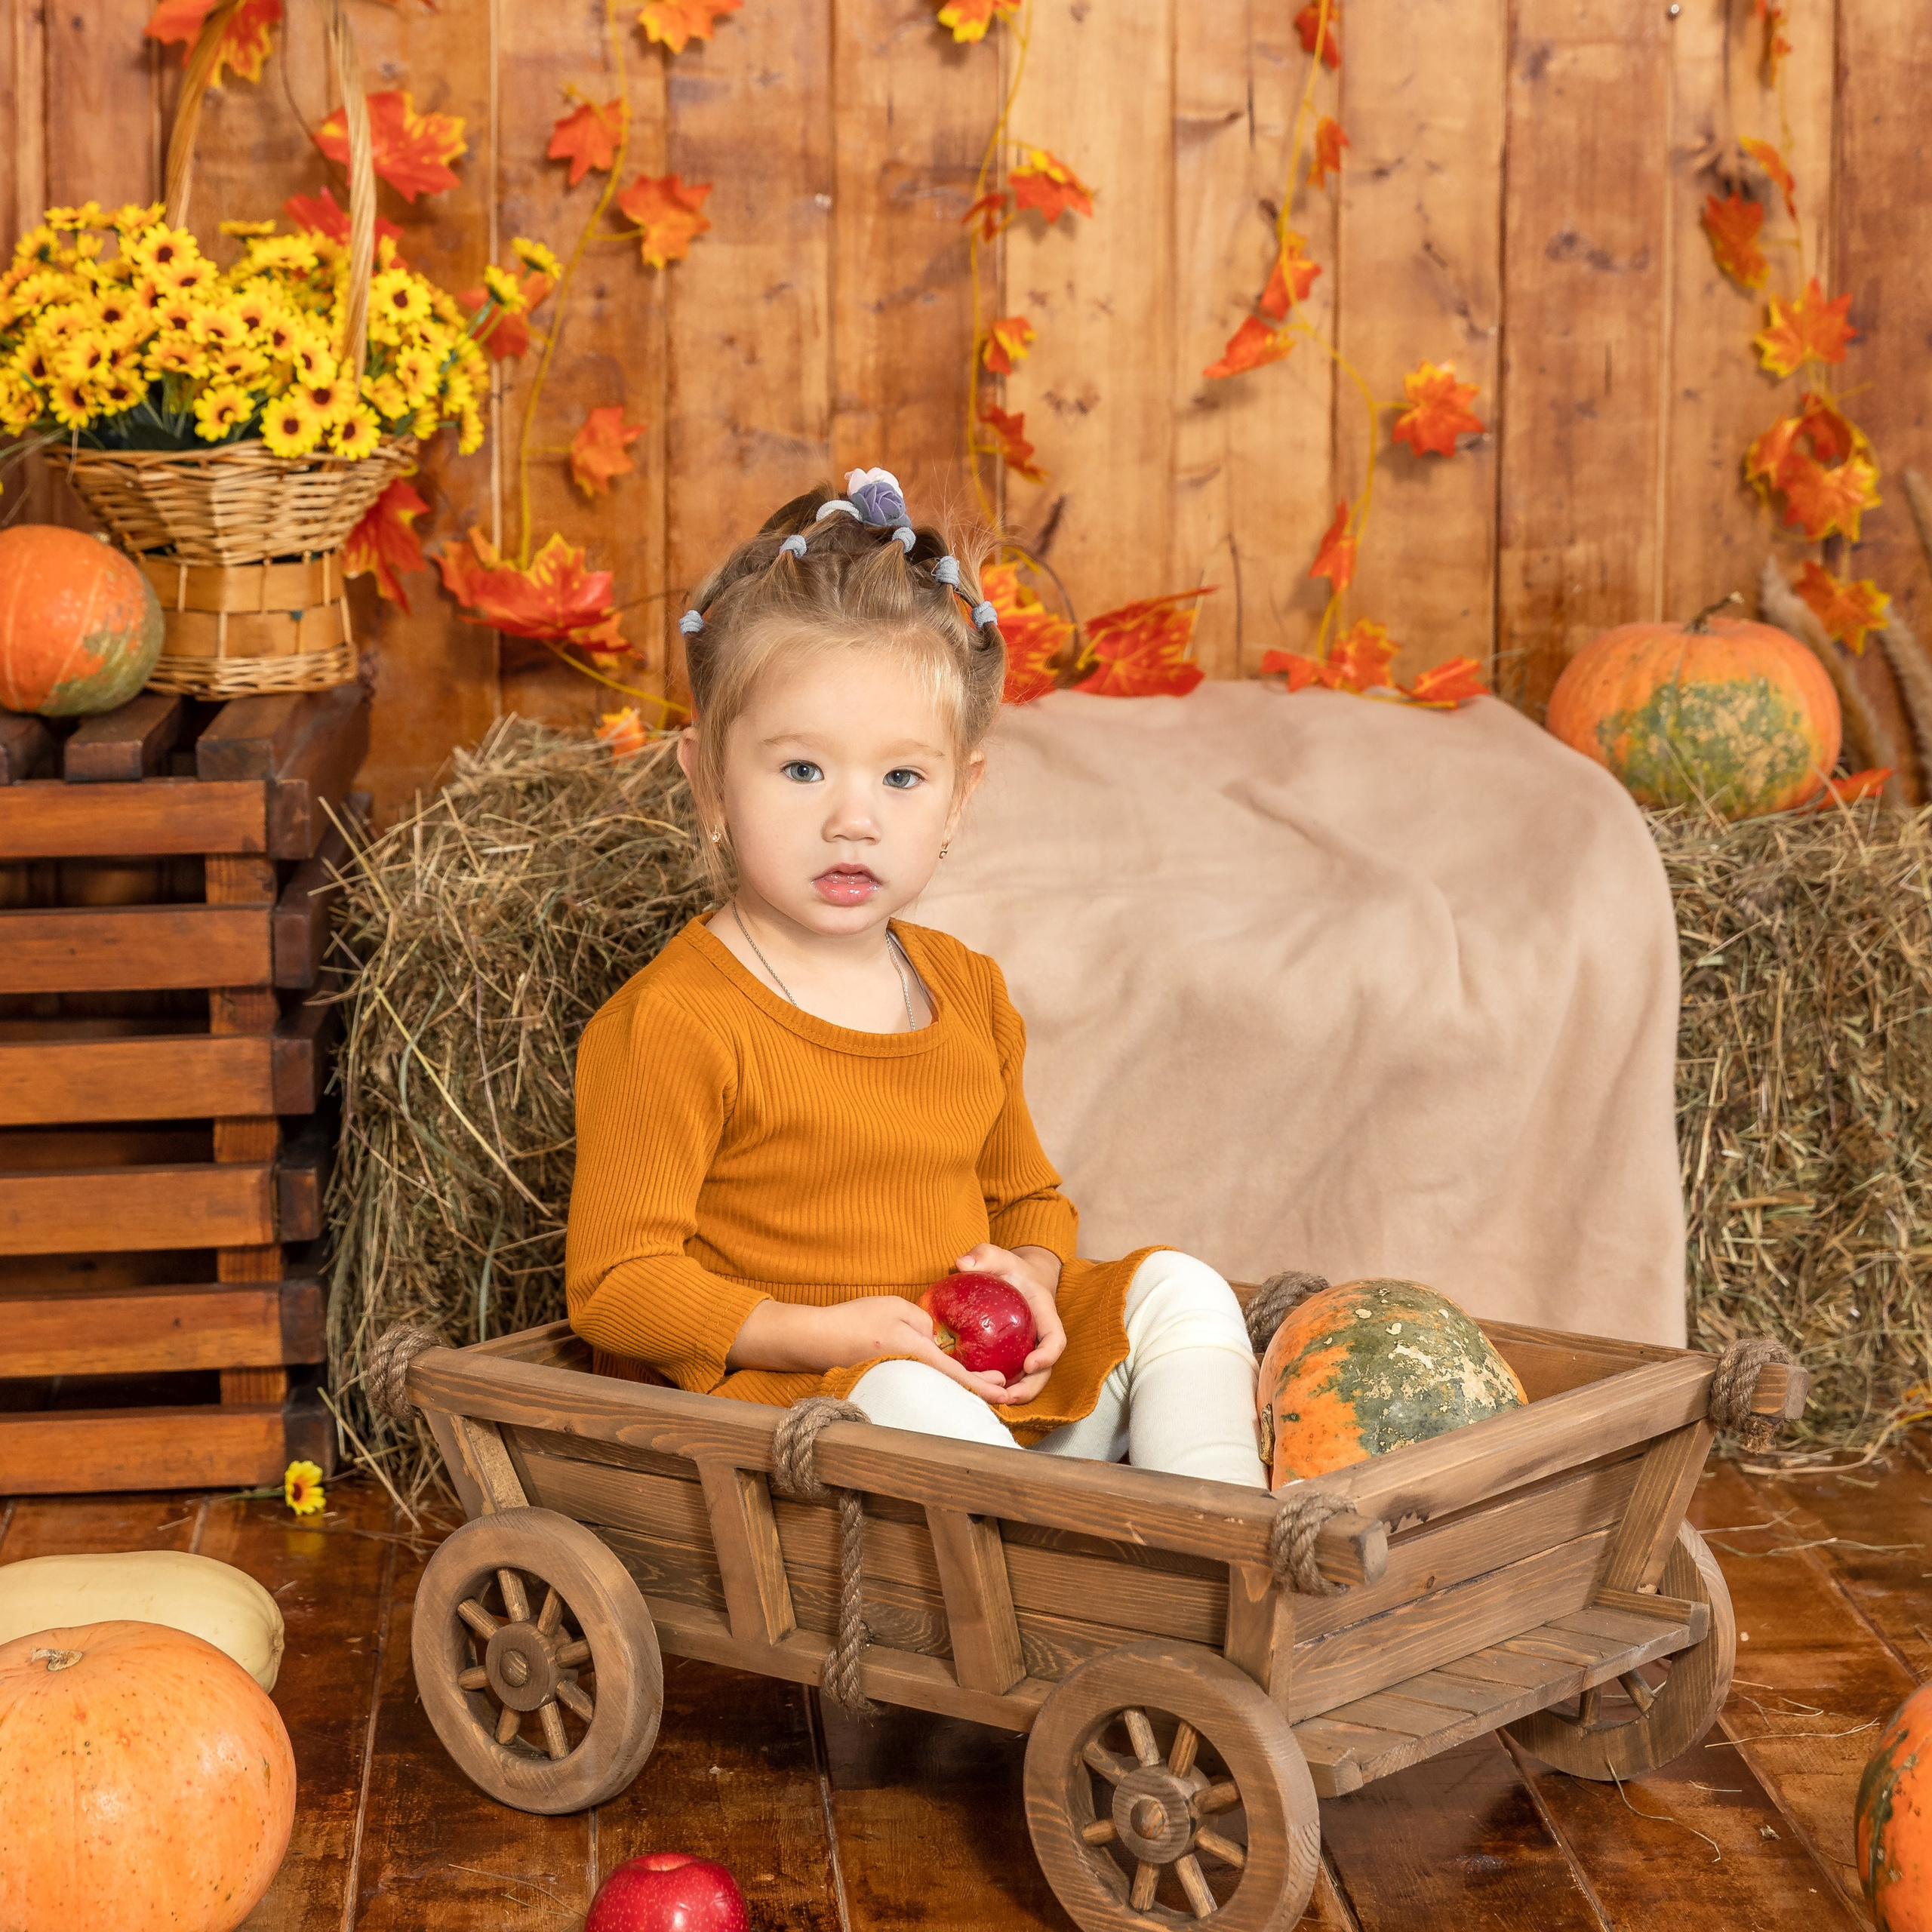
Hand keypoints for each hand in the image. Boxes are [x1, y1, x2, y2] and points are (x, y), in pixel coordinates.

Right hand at [727, 1294, 1011, 1404]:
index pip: (955, 1371)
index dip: (981, 1384)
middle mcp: (907, 1371)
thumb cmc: (855, 1318)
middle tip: (1005, 1389)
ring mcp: (897, 1379)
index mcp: (912, 1351)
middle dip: (979, 1388)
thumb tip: (937, 1340)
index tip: (1004, 1392)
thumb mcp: (894, 1306)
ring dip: (959, 1384)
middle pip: (950, 1385)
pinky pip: (919, 1381)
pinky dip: (937, 1380)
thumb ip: (922, 1321)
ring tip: (983, 1381)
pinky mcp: (887, 1380)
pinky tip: (946, 1374)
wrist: (816, 1338)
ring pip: (936, 1384)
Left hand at [954, 1242, 1064, 1405]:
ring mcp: (1029, 1350)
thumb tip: (961, 1264)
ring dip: (1015, 1394)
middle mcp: (1041, 1338)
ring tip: (993, 1400)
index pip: (1056, 1338)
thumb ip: (984, 1255)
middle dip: (1030, 1387)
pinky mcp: (1015, 1357)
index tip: (1031, 1363)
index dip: (1048, 1354)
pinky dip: (999, 1386)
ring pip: (1030, 1379)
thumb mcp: (999, 1256)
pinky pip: (1012, 1375)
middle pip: (1045, 1369)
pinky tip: (978, 1391)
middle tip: (1007, 1395)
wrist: (1017, 1278)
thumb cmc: (1010, 1268)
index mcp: (1045, 1315)